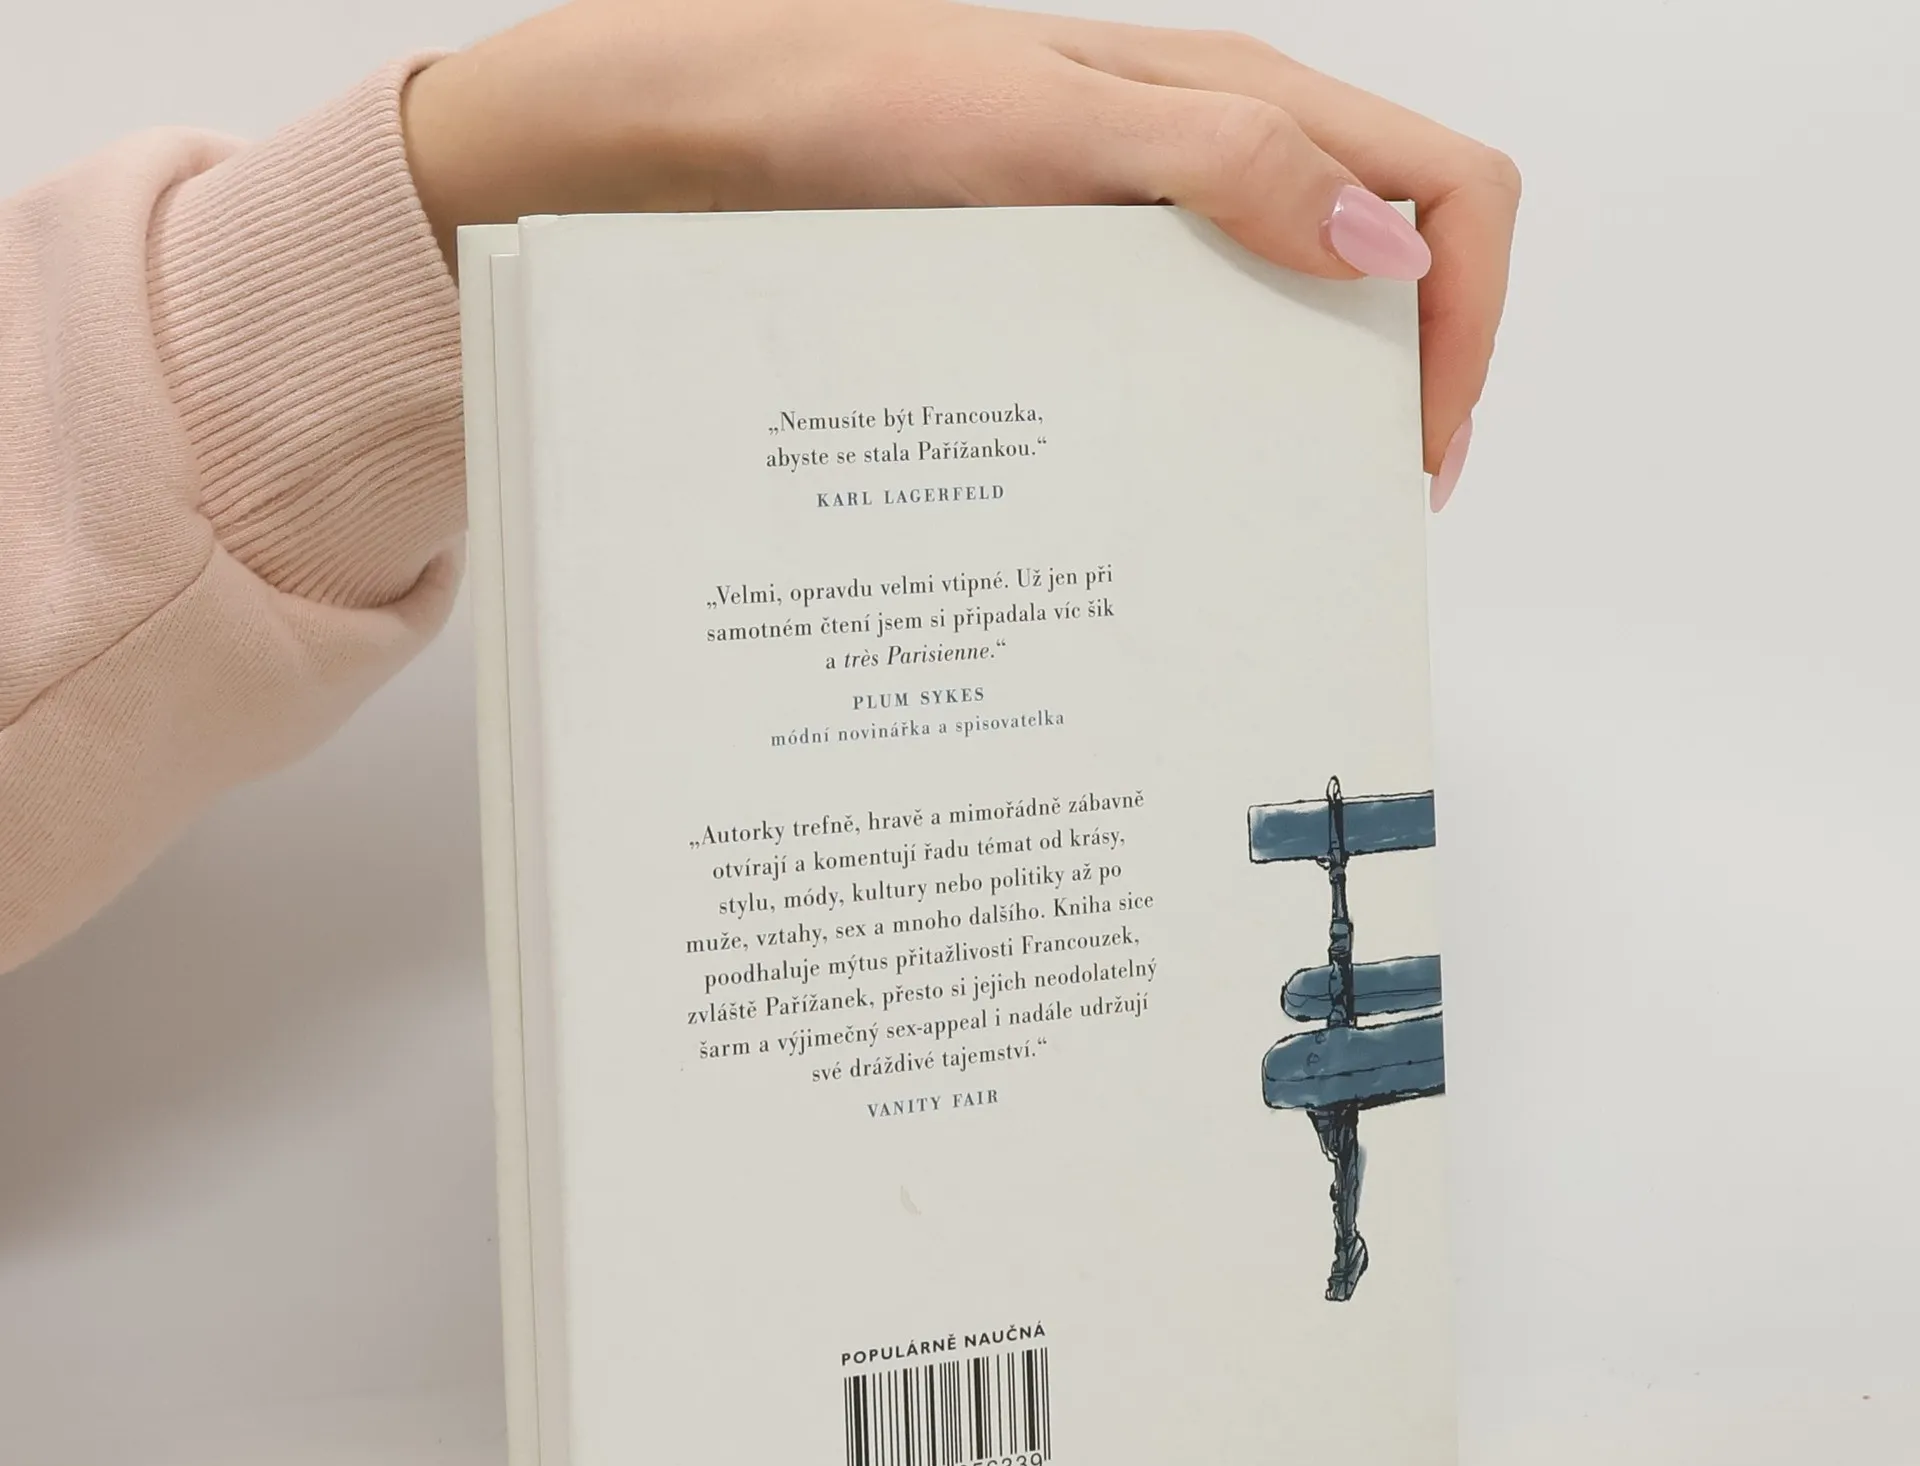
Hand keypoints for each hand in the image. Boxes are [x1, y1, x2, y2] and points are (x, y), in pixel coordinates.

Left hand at [403, 0, 1517, 500]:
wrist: (716, 129)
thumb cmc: (865, 99)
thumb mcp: (1055, 127)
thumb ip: (1228, 166)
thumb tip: (1385, 250)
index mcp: (1249, 98)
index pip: (1451, 190)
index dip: (1471, 319)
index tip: (1417, 447)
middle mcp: (1219, 153)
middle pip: (1392, 257)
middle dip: (1407, 377)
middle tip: (1353, 495)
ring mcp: (1151, 217)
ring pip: (1295, 308)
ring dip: (1311, 401)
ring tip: (1268, 499)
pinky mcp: (1087, 269)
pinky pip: (1197, 334)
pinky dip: (1219, 402)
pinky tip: (1173, 464)